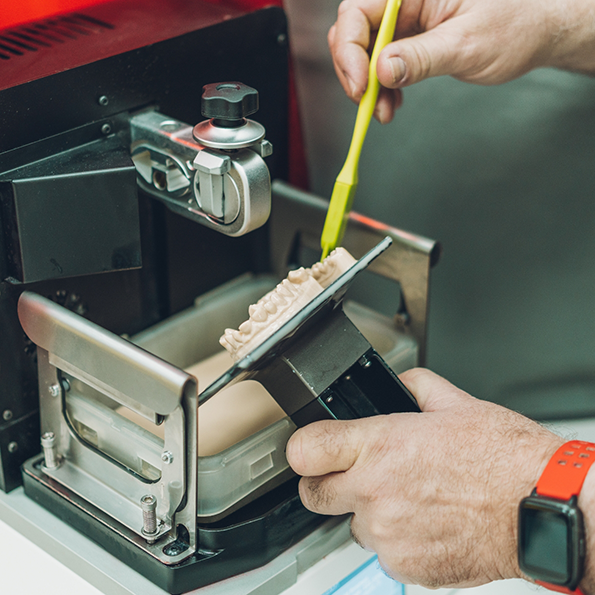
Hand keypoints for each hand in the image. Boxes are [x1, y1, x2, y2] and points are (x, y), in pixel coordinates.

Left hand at [286, 368, 563, 587]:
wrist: (541, 506)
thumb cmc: (504, 457)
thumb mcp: (455, 402)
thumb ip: (413, 386)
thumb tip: (397, 383)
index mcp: (381, 446)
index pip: (304, 450)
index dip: (303, 449)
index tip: (309, 450)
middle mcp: (376, 491)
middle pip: (312, 494)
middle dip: (327, 483)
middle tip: (354, 474)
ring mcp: (388, 533)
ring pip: (351, 525)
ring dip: (369, 512)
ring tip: (408, 496)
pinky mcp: (406, 565)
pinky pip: (382, 552)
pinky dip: (396, 538)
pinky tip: (426, 520)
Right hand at [328, 0, 594, 122]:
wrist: (538, 32)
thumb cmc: (516, 25)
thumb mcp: (466, 44)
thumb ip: (421, 57)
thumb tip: (382, 70)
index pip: (359, 12)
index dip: (350, 50)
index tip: (362, 85)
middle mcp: (406, 2)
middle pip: (355, 31)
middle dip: (354, 70)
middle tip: (366, 102)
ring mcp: (407, 21)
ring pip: (366, 52)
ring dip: (368, 86)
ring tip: (383, 112)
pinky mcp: (412, 41)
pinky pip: (383, 64)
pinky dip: (382, 88)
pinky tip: (392, 104)